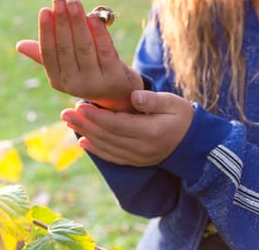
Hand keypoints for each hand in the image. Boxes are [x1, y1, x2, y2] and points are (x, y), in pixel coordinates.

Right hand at [16, 0, 143, 111]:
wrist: (119, 91)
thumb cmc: (88, 71)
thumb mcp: (66, 66)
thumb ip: (46, 54)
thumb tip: (20, 45)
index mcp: (57, 80)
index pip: (48, 53)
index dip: (46, 31)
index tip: (45, 10)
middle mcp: (74, 84)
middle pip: (66, 48)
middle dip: (62, 21)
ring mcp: (94, 81)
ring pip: (84, 47)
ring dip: (78, 22)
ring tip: (73, 2)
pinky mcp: (113, 76)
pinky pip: (104, 50)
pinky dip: (98, 32)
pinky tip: (93, 16)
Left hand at [60, 90, 194, 165]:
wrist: (193, 142)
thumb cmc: (182, 116)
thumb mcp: (172, 102)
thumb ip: (152, 100)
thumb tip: (133, 97)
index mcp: (150, 132)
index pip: (117, 124)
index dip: (96, 116)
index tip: (80, 105)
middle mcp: (141, 148)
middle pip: (107, 137)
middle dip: (84, 124)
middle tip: (65, 113)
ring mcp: (138, 157)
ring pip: (106, 147)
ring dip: (85, 135)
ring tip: (68, 123)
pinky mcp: (135, 162)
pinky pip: (112, 157)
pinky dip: (95, 150)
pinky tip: (82, 141)